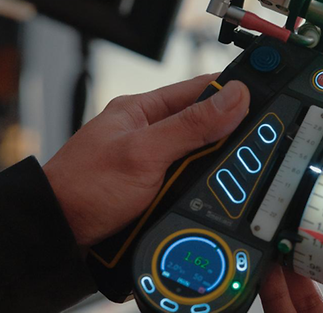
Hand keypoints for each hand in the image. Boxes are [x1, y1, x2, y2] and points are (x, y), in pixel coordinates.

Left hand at [43, 74, 249, 246]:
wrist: (57, 233)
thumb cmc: (83, 186)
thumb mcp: (145, 153)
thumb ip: (190, 126)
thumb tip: (234, 97)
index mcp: (142, 110)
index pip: (198, 89)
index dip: (231, 90)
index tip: (265, 93)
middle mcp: (147, 133)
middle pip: (203, 127)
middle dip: (226, 138)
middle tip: (255, 144)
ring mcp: (149, 163)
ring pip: (198, 160)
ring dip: (212, 170)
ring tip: (233, 173)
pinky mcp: (151, 191)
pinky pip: (186, 185)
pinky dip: (198, 191)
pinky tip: (210, 196)